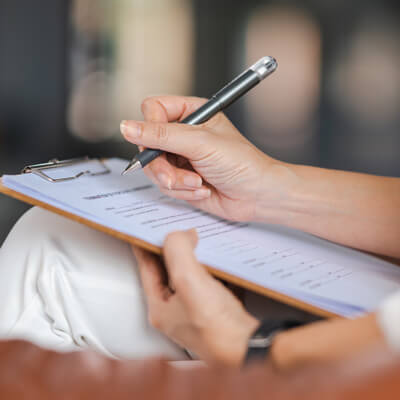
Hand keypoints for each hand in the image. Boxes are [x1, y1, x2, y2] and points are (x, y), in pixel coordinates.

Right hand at [120, 96, 284, 221]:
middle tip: (175, 176)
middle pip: (148, 143)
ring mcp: (181, 158)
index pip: (154, 110)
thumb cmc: (242, 163)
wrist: (258, 195)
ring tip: (198, 184)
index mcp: (192, 113)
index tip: (159, 143)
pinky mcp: (182, 179)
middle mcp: (184, 135)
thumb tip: (128, 127)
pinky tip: (203, 190)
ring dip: (175, 181)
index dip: (150, 126)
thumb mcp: (200, 143)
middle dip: (163, 166)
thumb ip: (162, 135)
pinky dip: (183, 192)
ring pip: (154, 168)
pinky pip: (165, 185)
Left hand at [132, 229, 258, 365]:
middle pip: (168, 271)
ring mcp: (197, 311)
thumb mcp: (188, 280)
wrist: (249, 347)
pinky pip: (210, 281)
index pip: (147, 268)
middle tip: (174, 230)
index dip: (146, 246)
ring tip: (195, 239)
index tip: (146, 229)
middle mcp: (176, 311)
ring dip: (193, 257)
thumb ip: (178, 251)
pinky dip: (212, 268)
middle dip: (171, 249)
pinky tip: (219, 259)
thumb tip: (179, 235)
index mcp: (160, 307)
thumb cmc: (216, 327)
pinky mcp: (216, 310)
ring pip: (190, 276)